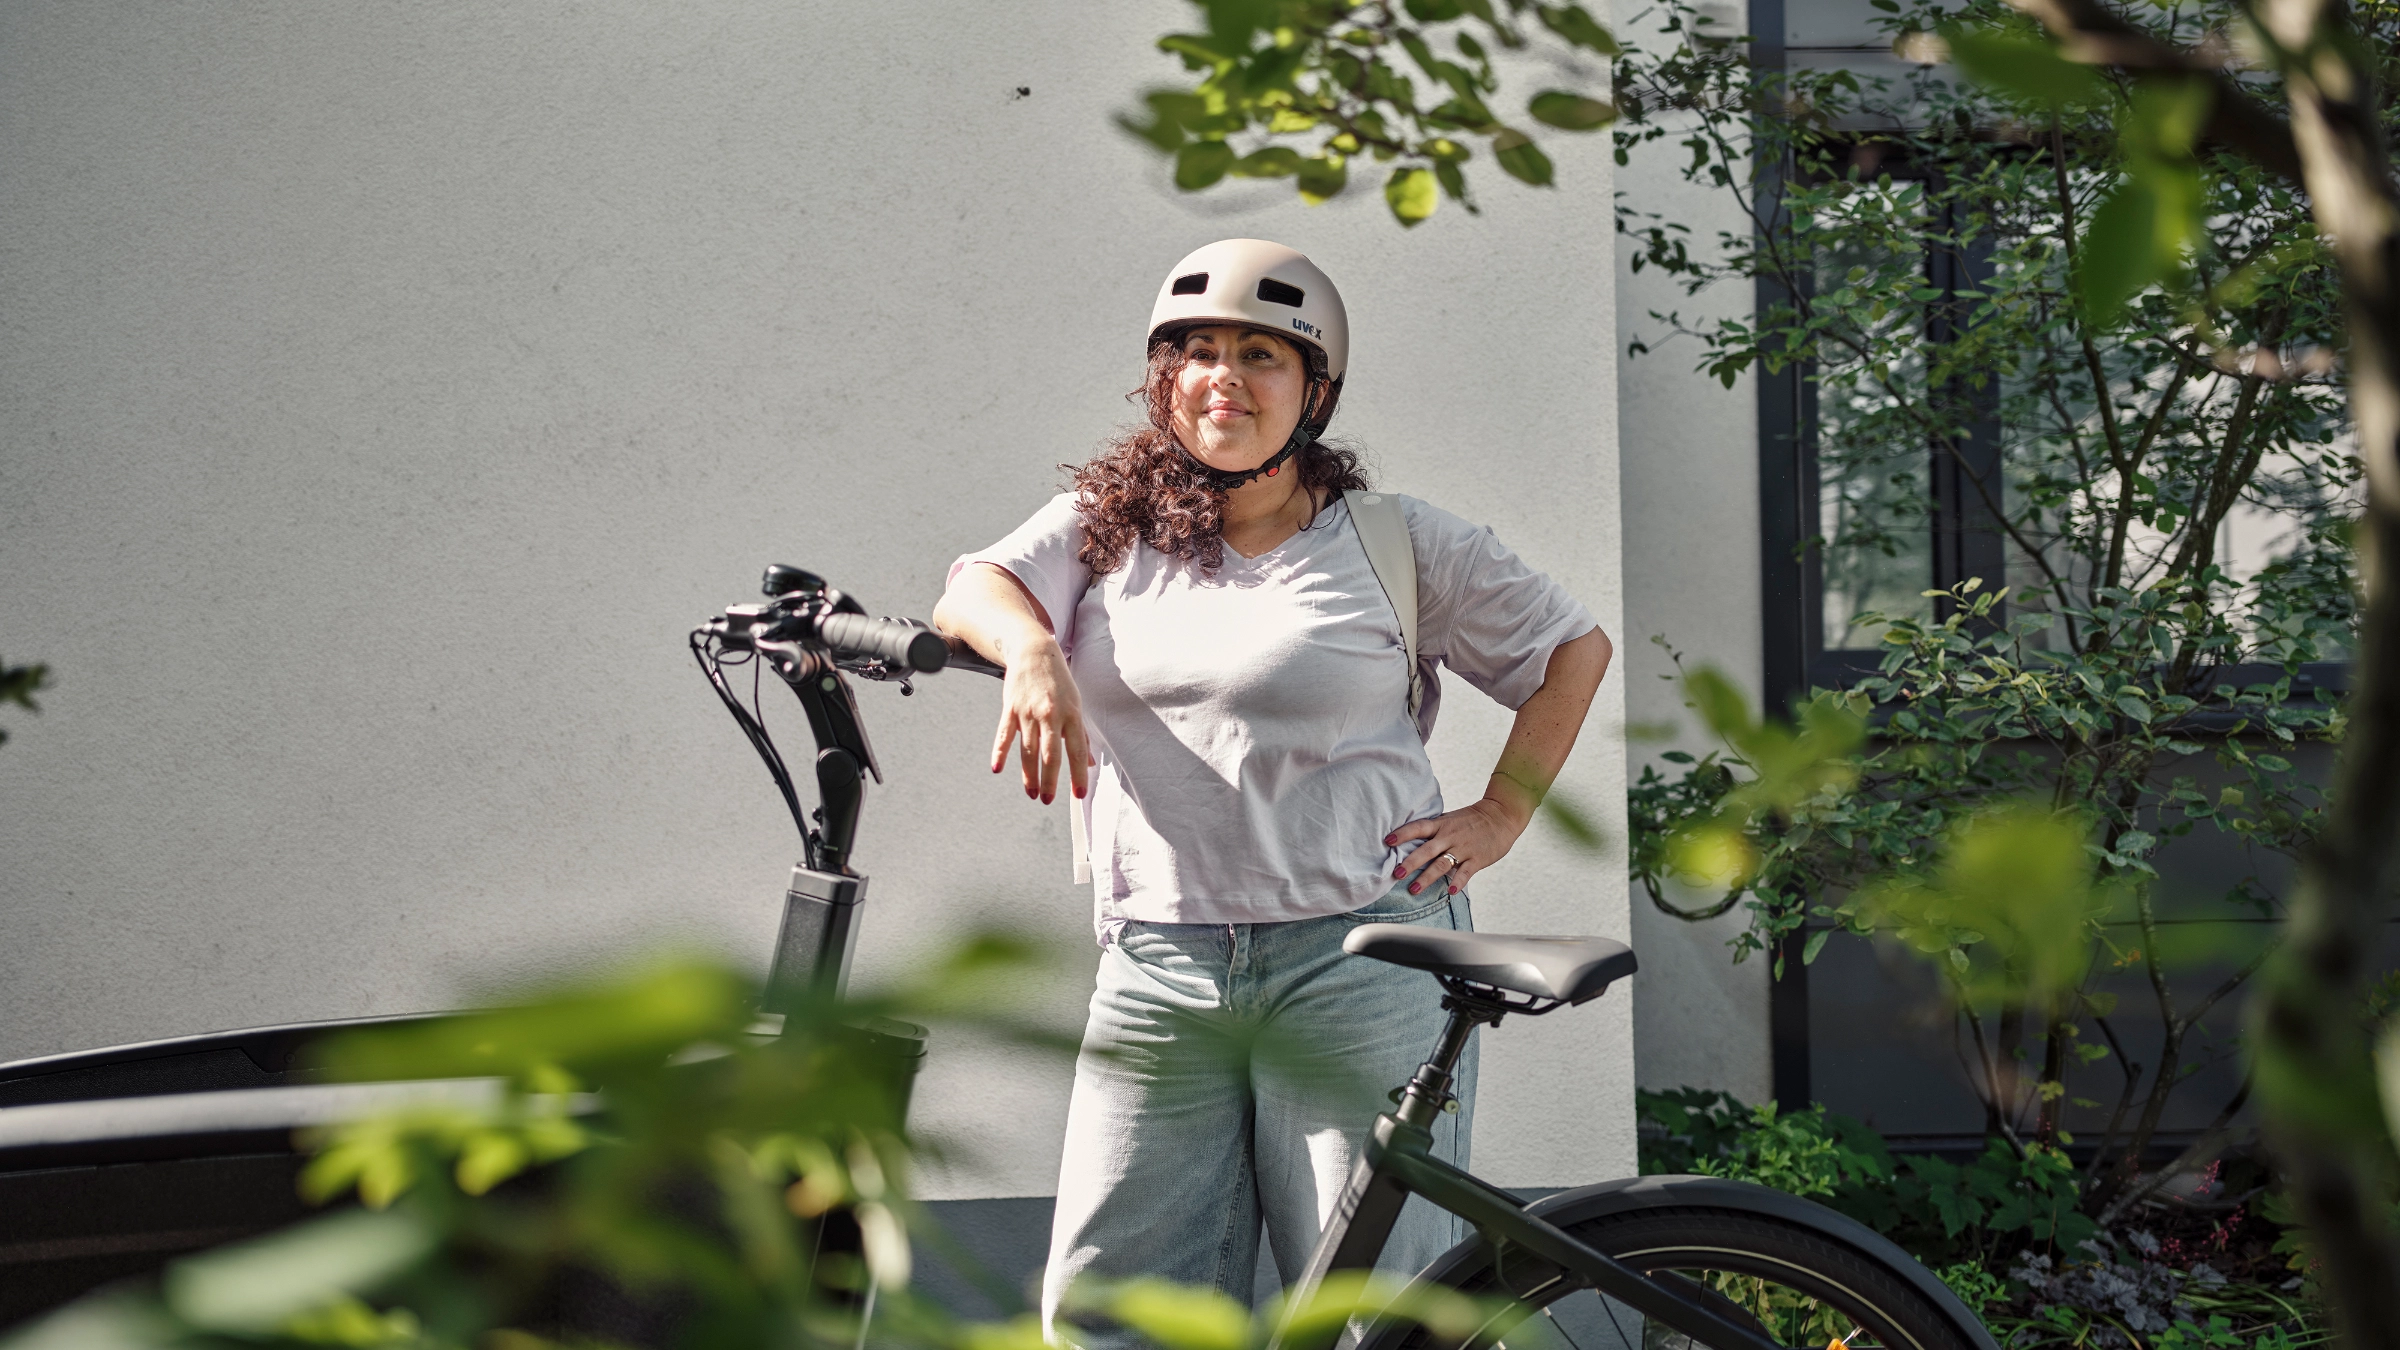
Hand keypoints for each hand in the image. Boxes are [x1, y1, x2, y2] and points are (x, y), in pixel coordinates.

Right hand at [991, 638, 1092, 804]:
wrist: (1034, 651)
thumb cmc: (1059, 681)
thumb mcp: (1076, 704)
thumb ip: (1080, 735)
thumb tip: (1088, 762)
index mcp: (1072, 714)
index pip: (1076, 750)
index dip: (1077, 774)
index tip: (1079, 794)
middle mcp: (1051, 714)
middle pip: (1050, 754)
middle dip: (1050, 781)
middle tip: (1047, 800)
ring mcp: (1029, 711)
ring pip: (1028, 749)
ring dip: (1028, 774)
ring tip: (1031, 793)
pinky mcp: (1011, 708)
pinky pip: (1004, 734)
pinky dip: (1000, 752)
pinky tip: (997, 768)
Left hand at [1386, 796, 1528, 895]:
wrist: (1501, 816)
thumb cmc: (1471, 820)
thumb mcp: (1449, 820)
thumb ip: (1432, 830)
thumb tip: (1409, 841)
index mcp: (1441, 825)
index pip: (1418, 827)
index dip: (1403, 834)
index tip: (1387, 841)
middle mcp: (1449, 836)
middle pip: (1426, 850)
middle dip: (1410, 862)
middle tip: (1396, 874)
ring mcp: (1463, 848)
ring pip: (1442, 864)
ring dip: (1427, 877)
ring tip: (1413, 889)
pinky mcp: (1477, 859)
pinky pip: (1465, 872)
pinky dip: (1458, 883)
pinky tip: (1450, 893)